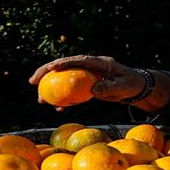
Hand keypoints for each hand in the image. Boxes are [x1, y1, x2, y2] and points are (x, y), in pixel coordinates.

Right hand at [29, 55, 146, 109]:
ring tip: (40, 100)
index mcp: (98, 62)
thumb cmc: (132, 84)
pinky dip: (65, 99)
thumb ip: (110, 87)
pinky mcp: (87, 85)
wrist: (136, 87)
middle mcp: (90, 66)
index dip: (63, 63)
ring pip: (64, 79)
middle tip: (32, 81)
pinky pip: (72, 91)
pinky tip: (57, 109)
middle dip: (46, 72)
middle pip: (64, 66)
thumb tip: (94, 89)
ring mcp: (87, 75)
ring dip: (51, 88)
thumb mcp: (123, 86)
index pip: (77, 60)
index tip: (50, 69)